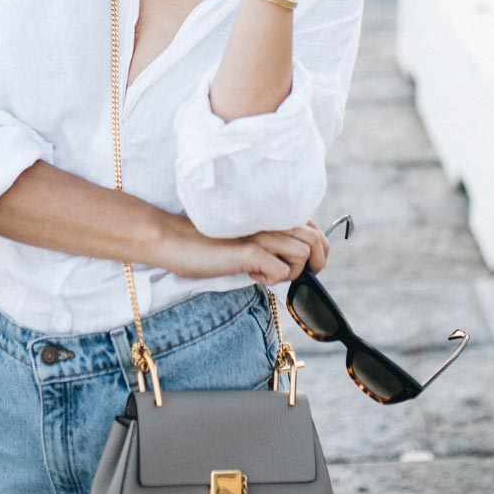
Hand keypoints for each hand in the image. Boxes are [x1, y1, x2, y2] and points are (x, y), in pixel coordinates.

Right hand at [159, 216, 329, 285]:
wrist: (174, 239)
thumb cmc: (209, 241)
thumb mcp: (247, 237)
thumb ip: (270, 239)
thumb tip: (296, 260)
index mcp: (271, 213)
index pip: (316, 230)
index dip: (318, 252)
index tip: (304, 267)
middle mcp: (269, 218)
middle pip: (316, 241)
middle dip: (313, 265)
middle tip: (289, 274)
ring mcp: (260, 233)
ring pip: (303, 254)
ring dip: (291, 272)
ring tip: (266, 273)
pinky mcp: (249, 249)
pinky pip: (281, 271)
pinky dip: (271, 280)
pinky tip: (250, 274)